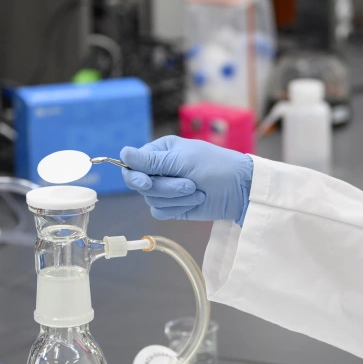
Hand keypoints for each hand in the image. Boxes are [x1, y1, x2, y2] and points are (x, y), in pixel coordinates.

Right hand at [120, 136, 253, 223]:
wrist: (240, 190)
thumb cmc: (216, 166)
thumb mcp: (184, 161)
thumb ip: (152, 161)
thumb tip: (122, 153)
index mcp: (160, 151)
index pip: (132, 164)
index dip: (136, 176)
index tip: (147, 182)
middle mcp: (159, 169)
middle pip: (140, 185)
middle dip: (165, 188)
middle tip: (188, 184)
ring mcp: (165, 188)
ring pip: (151, 199)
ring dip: (176, 198)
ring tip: (197, 190)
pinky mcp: (172, 206)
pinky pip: (160, 212)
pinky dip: (178, 208)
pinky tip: (196, 201)